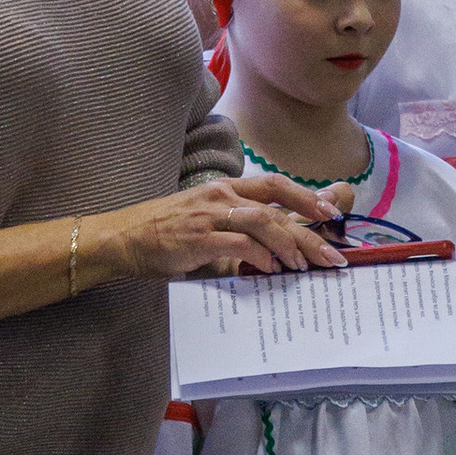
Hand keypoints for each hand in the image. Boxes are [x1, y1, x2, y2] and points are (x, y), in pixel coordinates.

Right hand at [91, 174, 346, 285]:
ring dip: (289, 244)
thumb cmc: (166, 234)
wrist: (123, 238)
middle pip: (277, 205)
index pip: (275, 185)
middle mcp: (221, 195)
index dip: (307, 196)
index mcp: (225, 188)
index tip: (332, 212)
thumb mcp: (207, 222)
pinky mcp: (198, 238)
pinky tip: (272, 269)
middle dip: (310, 230)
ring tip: (305, 266)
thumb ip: (239, 230)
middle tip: (332, 253)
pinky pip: (238, 244)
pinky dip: (260, 256)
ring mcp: (209, 215)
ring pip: (263, 222)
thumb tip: (275, 249)